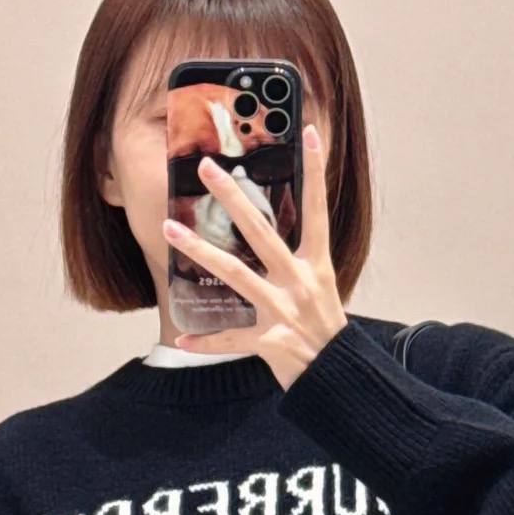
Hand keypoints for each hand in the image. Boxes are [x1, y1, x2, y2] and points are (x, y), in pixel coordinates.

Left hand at [161, 123, 347, 388]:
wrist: (342, 381)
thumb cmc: (327, 333)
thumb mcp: (323, 289)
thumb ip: (300, 262)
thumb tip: (273, 235)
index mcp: (318, 266)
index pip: (317, 210)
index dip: (315, 172)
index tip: (309, 133)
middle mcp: (301, 283)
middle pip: (262, 231)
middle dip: (232, 198)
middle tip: (207, 168)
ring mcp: (285, 312)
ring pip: (236, 274)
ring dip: (200, 250)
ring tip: (171, 230)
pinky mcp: (271, 343)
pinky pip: (231, 339)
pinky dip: (206, 342)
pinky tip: (182, 337)